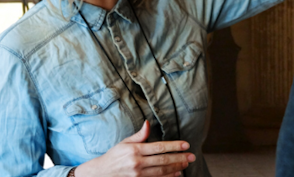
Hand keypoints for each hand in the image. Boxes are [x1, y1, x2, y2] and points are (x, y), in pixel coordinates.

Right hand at [75, 121, 194, 176]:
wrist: (102, 173)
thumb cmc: (114, 156)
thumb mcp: (125, 142)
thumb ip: (139, 135)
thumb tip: (148, 123)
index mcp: (135, 150)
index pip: (159, 147)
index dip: (174, 146)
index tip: (186, 145)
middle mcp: (138, 163)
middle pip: (163, 160)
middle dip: (180, 158)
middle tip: (192, 156)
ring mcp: (139, 175)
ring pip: (162, 171)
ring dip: (176, 168)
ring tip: (186, 164)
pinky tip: (176, 174)